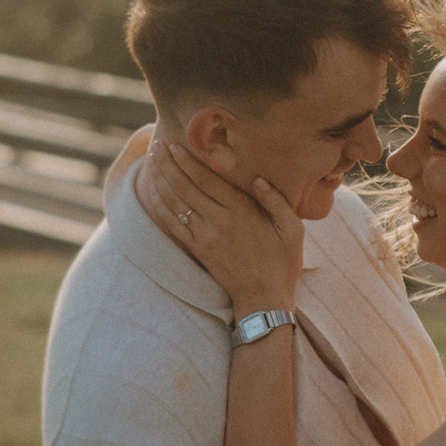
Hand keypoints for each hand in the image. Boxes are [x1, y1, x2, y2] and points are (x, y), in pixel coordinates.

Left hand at [140, 138, 304, 313]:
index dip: (187, 161)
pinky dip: (161, 206)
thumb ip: (277, 202)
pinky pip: (173, 225)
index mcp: (243, 212)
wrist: (264, 300)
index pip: (206, 180)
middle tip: (157, 147)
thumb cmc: (283, 263)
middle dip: (168, 164)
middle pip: (185, 187)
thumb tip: (258, 179)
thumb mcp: (293, 231)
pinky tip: (154, 192)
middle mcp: (220, 222)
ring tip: (152, 162)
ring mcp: (206, 237)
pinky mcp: (198, 251)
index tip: (174, 145)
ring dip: (161, 181)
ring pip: (176, 203)